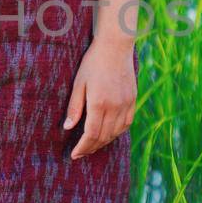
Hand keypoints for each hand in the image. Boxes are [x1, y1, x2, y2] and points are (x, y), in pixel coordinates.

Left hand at [62, 40, 136, 159]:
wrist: (115, 47)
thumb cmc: (93, 63)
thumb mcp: (78, 83)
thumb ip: (74, 107)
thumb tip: (68, 127)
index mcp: (99, 103)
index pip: (91, 134)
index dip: (83, 147)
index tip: (75, 154)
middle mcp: (115, 107)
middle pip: (104, 136)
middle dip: (91, 148)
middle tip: (81, 153)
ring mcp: (126, 104)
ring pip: (116, 132)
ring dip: (104, 142)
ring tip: (92, 146)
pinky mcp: (133, 100)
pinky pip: (126, 124)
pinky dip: (117, 133)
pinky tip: (109, 135)